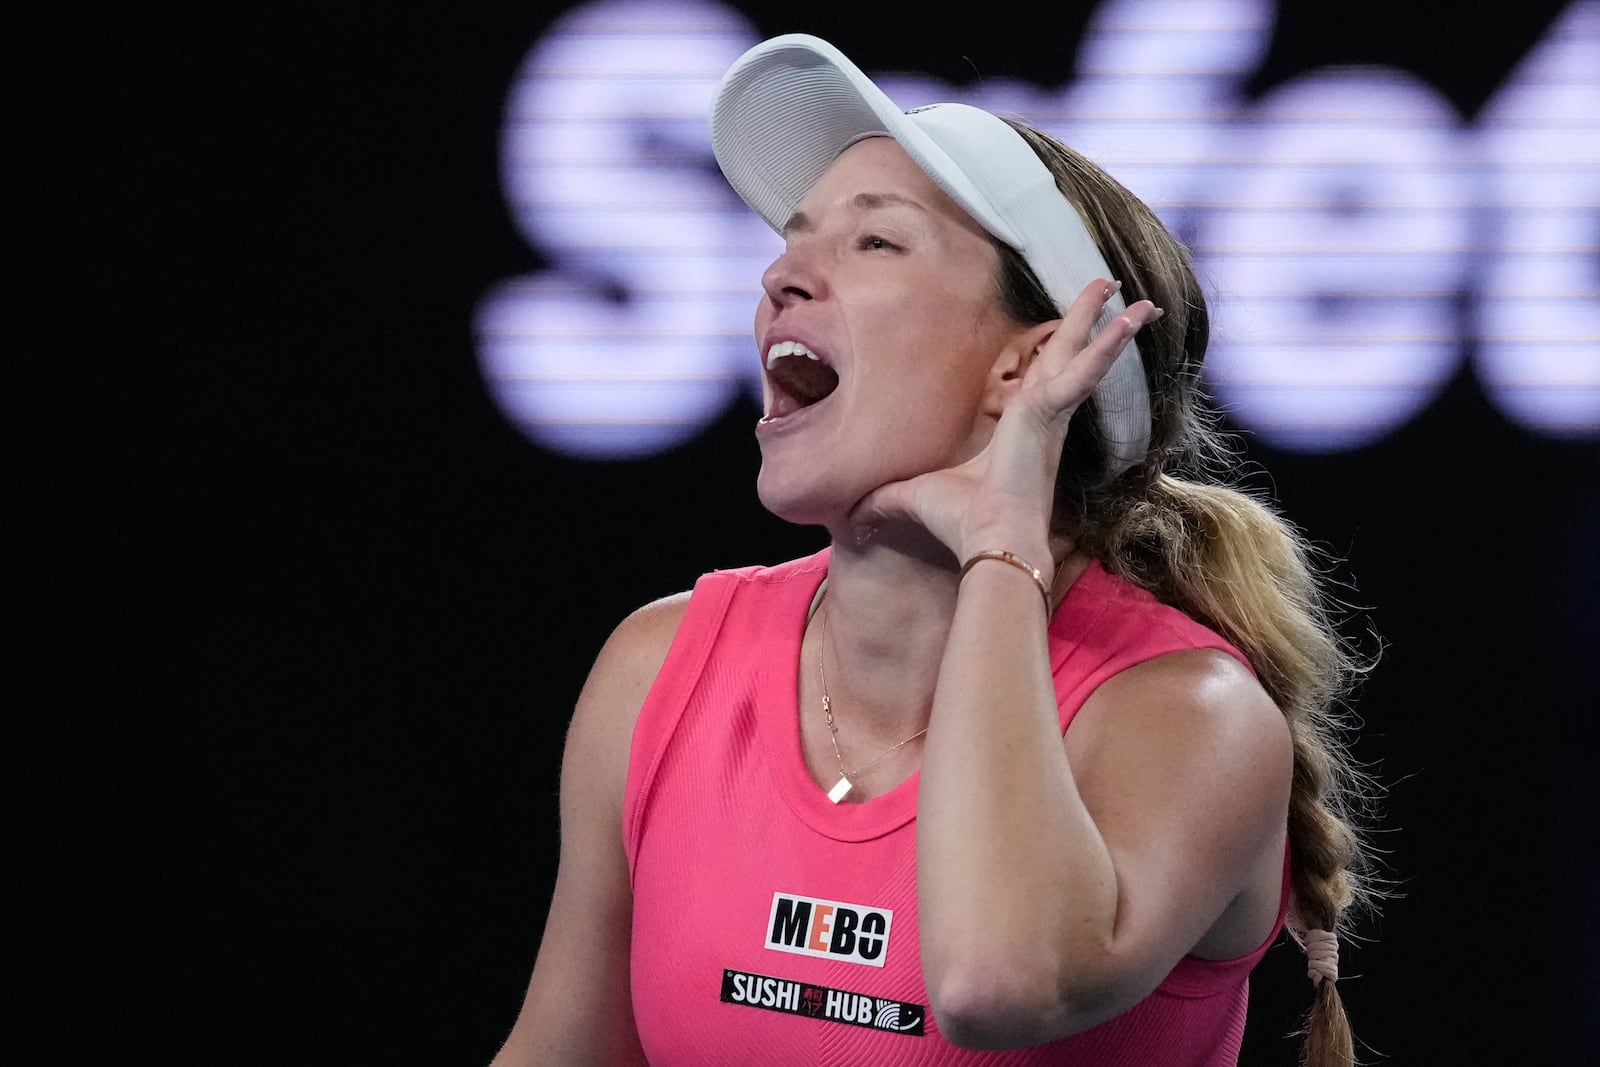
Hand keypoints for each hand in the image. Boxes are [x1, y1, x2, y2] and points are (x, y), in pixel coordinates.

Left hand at [848, 279, 1160, 562]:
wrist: (989, 542)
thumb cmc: (959, 524)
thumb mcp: (910, 497)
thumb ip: (884, 500)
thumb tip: (852, 514)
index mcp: (1019, 429)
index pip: (1037, 377)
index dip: (1050, 350)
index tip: (1060, 328)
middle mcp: (1043, 417)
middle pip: (1067, 354)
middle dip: (1087, 321)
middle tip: (1109, 287)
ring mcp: (1051, 412)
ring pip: (1083, 354)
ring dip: (1110, 324)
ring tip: (1140, 297)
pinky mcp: (1051, 409)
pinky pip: (1085, 368)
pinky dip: (1109, 343)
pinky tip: (1131, 317)